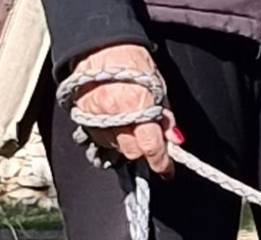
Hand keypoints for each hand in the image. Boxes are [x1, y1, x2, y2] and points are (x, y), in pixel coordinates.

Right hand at [71, 44, 174, 176]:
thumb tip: (175, 139)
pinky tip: (116, 124)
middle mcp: (115, 116)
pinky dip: (111, 138)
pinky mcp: (84, 120)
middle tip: (149, 138)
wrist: (100, 47)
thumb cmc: (131, 61)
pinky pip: (100, 140)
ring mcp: (96, 120)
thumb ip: (165, 116)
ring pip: (116, 148)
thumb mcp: (157, 85)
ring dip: (126, 143)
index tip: (167, 170)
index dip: (161, 162)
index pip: (151, 146)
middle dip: (143, 150)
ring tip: (130, 124)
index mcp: (137, 105)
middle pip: (133, 152)